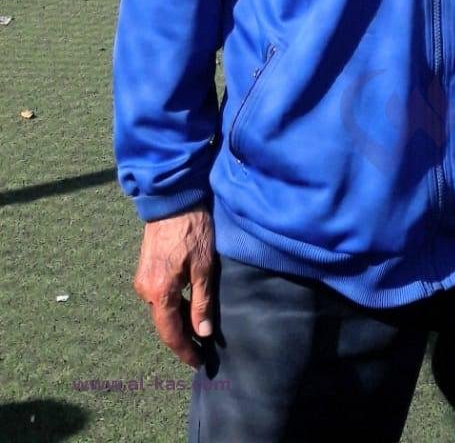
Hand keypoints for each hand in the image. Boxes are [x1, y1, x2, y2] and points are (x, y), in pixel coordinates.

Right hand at [133, 207, 214, 368]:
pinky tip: (187, 304)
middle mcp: (145, 290)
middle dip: (181, 337)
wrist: (173, 200)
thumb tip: (202, 333)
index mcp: (159, 292)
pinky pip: (159, 296)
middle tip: (201, 349)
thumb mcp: (203, 267)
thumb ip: (202, 301)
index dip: (184, 350)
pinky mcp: (144, 269)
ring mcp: (142, 279)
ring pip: (161, 309)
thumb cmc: (192, 230)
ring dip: (178, 319)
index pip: (170, 333)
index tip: (197, 362)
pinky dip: (172, 304)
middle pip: (163, 323)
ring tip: (197, 328)